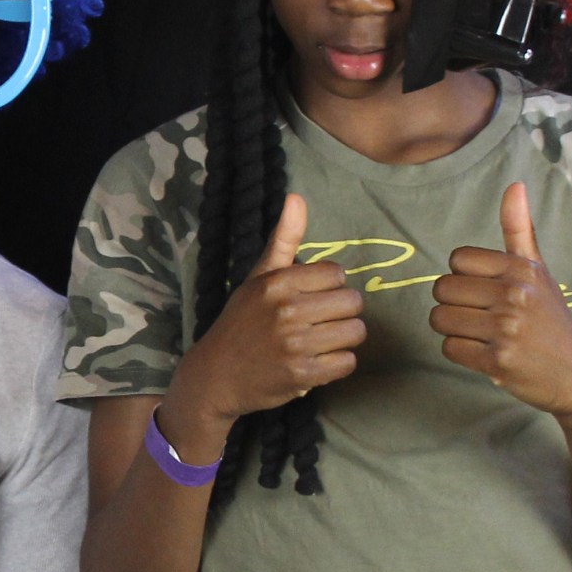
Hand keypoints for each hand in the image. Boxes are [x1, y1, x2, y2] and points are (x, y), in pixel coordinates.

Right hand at [163, 194, 365, 457]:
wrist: (216, 375)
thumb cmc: (241, 321)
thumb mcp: (257, 277)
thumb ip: (283, 238)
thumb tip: (296, 196)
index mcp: (277, 283)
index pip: (337, 274)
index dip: (328, 287)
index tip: (310, 298)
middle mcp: (287, 311)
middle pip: (352, 303)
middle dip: (340, 313)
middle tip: (318, 322)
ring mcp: (295, 345)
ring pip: (355, 332)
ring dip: (342, 339)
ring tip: (320, 341)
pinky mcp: (303, 375)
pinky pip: (347, 362)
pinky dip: (337, 364)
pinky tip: (317, 361)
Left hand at [430, 182, 571, 423]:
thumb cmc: (549, 318)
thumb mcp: (538, 271)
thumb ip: (519, 229)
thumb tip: (515, 184)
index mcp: (522, 269)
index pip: (456, 260)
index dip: (465, 278)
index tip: (487, 291)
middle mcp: (515, 295)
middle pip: (441, 289)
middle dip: (453, 304)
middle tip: (480, 316)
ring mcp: (507, 329)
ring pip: (440, 319)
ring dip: (454, 330)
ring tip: (482, 334)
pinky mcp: (498, 360)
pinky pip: (448, 348)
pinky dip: (461, 353)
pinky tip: (485, 353)